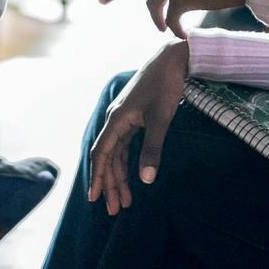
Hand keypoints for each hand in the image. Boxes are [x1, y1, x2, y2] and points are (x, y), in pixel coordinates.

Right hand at [88, 42, 189, 215]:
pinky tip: (130, 176)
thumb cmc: (166, 86)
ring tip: (124, 200)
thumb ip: (152, 149)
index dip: (98, 177)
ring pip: (116, 153)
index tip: (95, 198)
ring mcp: (124, 118)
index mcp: (117, 119)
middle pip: (107, 157)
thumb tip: (145, 179)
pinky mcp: (134, 117)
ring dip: (118, 176)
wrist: (173, 59)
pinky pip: (124, 145)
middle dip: (110, 184)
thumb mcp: (161, 119)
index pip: (102, 154)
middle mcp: (116, 119)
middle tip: (115, 209)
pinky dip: (126, 162)